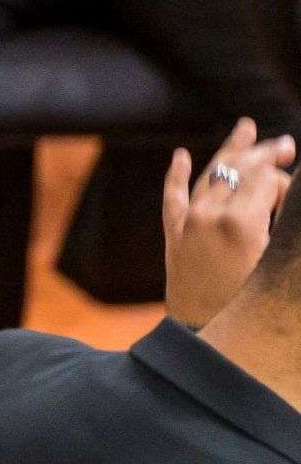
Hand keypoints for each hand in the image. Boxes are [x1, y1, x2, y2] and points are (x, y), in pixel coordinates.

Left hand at [162, 117, 295, 326]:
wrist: (208, 337)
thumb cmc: (254, 303)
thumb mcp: (279, 258)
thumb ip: (285, 222)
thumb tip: (282, 193)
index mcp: (240, 222)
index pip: (268, 179)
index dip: (286, 181)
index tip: (293, 197)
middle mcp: (209, 216)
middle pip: (240, 170)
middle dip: (265, 154)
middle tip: (288, 144)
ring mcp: (188, 224)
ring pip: (209, 176)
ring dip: (229, 151)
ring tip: (246, 126)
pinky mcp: (174, 238)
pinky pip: (173, 199)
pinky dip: (175, 176)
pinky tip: (178, 156)